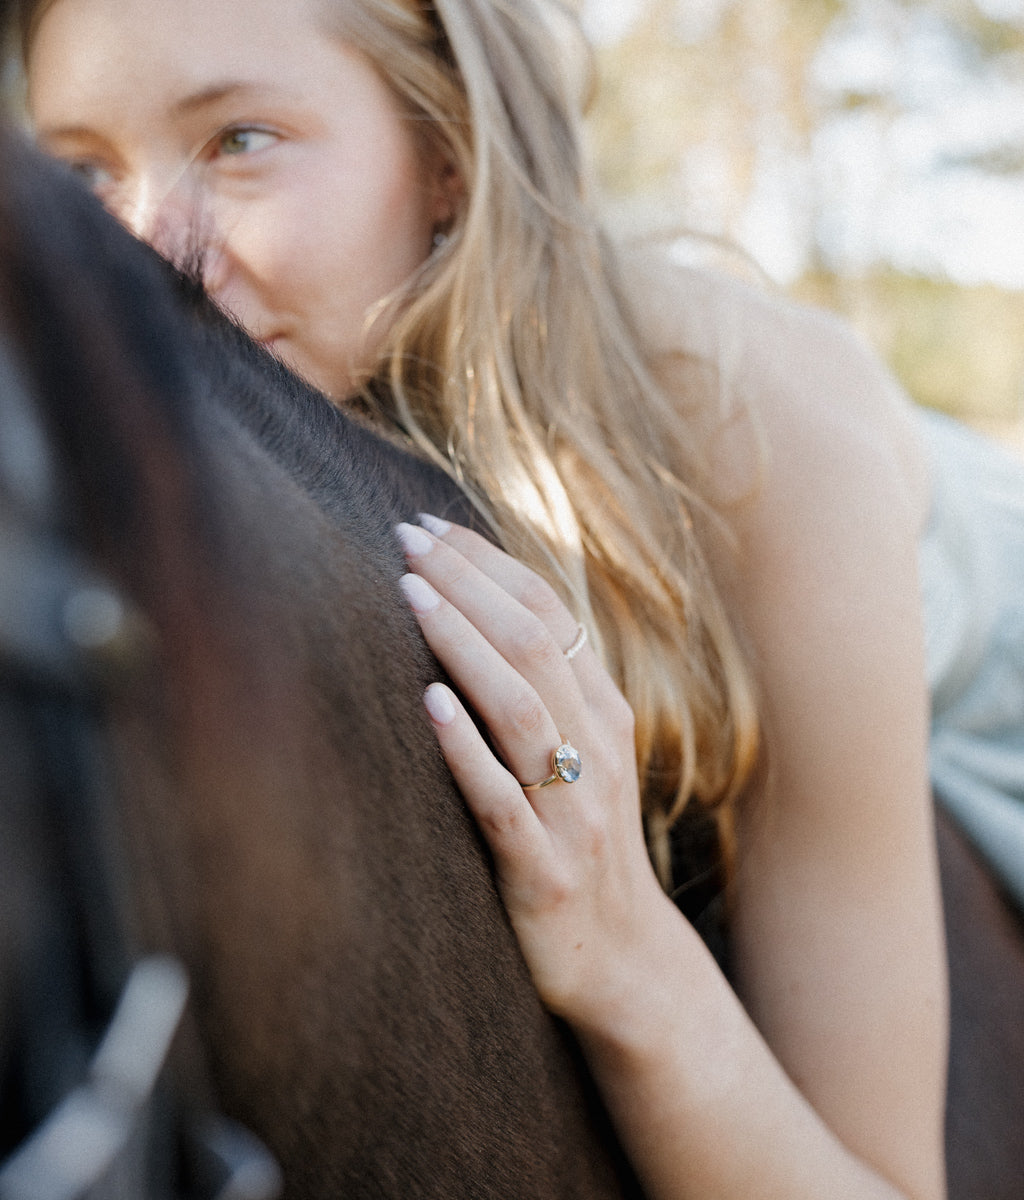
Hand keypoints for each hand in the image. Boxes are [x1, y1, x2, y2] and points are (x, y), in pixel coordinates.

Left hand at [396, 516, 671, 1024]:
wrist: (624, 962)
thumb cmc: (581, 840)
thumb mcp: (581, 755)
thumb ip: (545, 688)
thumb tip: (473, 602)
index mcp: (605, 713)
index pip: (551, 612)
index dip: (490, 563)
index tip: (431, 526)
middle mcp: (597, 750)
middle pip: (535, 644)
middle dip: (467, 583)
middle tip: (404, 538)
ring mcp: (574, 811)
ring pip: (521, 708)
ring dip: (463, 644)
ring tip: (410, 595)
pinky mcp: (544, 872)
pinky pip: (502, 802)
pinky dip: (465, 749)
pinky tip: (427, 704)